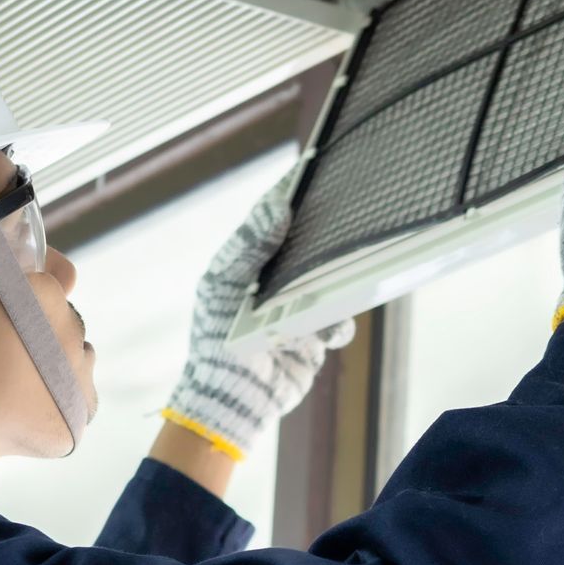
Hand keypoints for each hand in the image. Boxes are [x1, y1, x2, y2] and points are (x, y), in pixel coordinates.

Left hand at [163, 174, 354, 459]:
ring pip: (332, 280)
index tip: (313, 163)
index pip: (274, 216)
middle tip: (349, 213)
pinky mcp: (316, 335)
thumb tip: (278, 207)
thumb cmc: (214, 343)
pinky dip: (338, 323)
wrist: (230, 401)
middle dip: (327, 233)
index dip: (293, 190)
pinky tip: (323, 332)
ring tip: (331, 287)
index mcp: (249, 262)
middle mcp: (276, 280)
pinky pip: (341, 319)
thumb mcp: (224, 288)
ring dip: (335, 283)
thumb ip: (249, 248)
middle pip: (310, 244)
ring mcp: (298, 306)